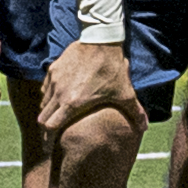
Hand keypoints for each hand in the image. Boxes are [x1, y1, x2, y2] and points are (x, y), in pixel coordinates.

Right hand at [41, 38, 144, 154]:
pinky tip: (59, 97)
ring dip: (47, 112)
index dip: (48, 140)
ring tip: (55, 117)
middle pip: (42, 118)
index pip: (50, 127)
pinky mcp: (53, 69)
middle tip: (51, 136)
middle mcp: (58, 93)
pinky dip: (48, 96)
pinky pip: (44, 88)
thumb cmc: (112, 68)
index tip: (50, 147)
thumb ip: (135, 112)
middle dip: (45, 129)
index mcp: (72, 103)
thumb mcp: (125, 92)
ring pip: (42, 103)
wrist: (101, 40)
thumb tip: (145, 127)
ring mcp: (54, 80)